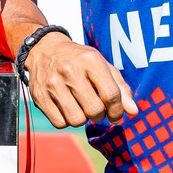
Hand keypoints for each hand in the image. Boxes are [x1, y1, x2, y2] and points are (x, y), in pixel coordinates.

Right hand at [23, 31, 137, 127]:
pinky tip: (67, 108)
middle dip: (100, 115)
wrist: (44, 50)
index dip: (118, 110)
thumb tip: (133, 112)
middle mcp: (70, 71)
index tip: (115, 113)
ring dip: (82, 118)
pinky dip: (66, 120)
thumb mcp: (101, 65)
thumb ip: (120, 87)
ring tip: (80, 107)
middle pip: (94, 111)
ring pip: (77, 120)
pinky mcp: (39, 96)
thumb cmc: (79, 60)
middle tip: (96, 109)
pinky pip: (60, 123)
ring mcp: (52, 84)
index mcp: (90, 60)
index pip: (111, 95)